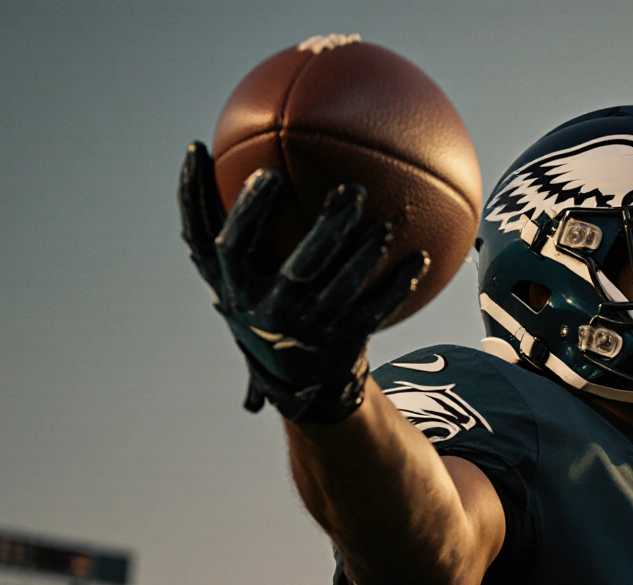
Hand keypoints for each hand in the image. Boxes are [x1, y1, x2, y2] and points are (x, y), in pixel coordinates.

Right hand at [178, 142, 428, 422]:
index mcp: (233, 289)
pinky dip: (398, 284)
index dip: (224, 206)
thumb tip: (211, 151)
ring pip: (340, 289)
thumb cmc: (268, 309)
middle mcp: (265, 310)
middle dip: (322, 229)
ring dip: (366, 254)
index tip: (241, 164)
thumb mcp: (239, 281)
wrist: (302, 385)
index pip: (220, 244)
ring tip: (386, 223)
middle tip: (345, 188)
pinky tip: (421, 256)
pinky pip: (374, 310)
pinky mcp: (340, 343)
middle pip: (293, 265)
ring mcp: (304, 330)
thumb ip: (233, 230)